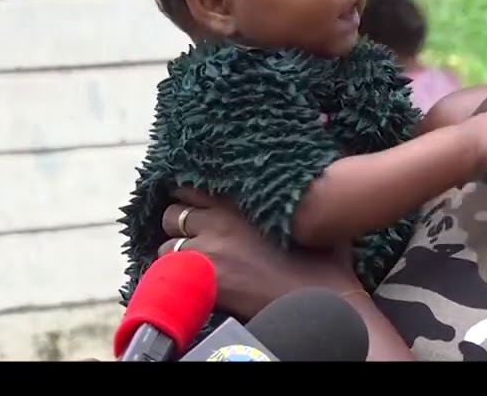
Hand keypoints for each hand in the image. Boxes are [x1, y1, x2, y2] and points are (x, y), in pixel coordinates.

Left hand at [157, 188, 360, 320]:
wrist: (315, 299)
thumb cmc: (319, 262)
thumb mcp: (305, 220)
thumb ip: (286, 205)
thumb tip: (298, 196)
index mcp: (241, 202)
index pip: (193, 187)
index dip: (190, 198)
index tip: (194, 206)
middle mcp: (218, 221)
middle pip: (173, 213)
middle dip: (179, 225)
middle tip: (192, 236)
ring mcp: (208, 250)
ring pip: (167, 245)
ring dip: (177, 253)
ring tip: (193, 264)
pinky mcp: (203, 279)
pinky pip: (170, 274)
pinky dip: (177, 278)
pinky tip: (193, 284)